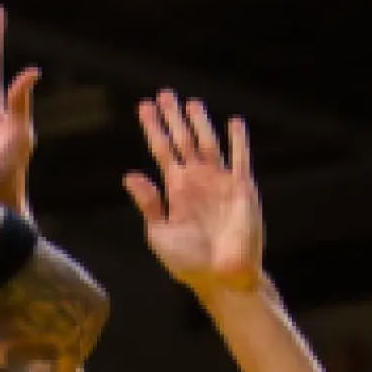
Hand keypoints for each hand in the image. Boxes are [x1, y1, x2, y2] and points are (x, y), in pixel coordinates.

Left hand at [128, 90, 264, 295]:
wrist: (222, 278)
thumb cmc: (189, 263)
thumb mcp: (159, 234)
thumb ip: (148, 204)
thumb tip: (130, 175)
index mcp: (175, 190)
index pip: (162, 150)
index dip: (153, 128)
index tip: (143, 106)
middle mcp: (197, 181)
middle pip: (183, 140)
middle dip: (173, 118)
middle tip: (164, 93)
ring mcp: (220, 183)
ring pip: (209, 143)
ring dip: (200, 123)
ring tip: (191, 102)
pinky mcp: (242, 189)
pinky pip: (240, 159)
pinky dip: (238, 140)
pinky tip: (234, 122)